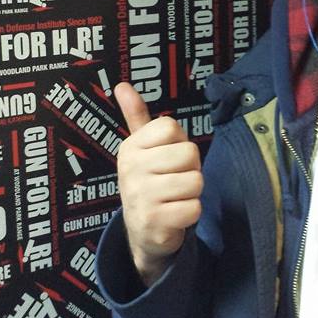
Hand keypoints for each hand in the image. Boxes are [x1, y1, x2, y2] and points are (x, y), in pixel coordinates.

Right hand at [114, 82, 202, 283]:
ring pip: (196, 181)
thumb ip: (136, 116)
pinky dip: (192, 213)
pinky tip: (175, 216)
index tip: (167, 158)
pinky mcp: (154, 223)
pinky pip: (195, 208)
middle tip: (174, 180)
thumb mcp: (141, 149)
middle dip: (190, 168)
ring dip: (193, 192)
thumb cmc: (149, 182)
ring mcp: (140, 197)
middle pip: (189, 153)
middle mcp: (130, 170)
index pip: (171, 127)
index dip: (178, 142)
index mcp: (130, 148)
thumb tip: (121, 84)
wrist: (142, 232)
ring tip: (175, 198)